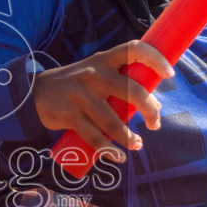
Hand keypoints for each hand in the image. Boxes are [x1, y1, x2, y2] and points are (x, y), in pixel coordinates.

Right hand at [33, 40, 172, 160]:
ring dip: (129, 137)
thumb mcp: (96, 73)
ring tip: (137, 144)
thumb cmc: (77, 84)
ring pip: (113, 120)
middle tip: (155, 124)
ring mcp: (81, 95)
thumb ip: (121, 84)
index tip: (170, 74)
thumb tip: (154, 107)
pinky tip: (117, 156)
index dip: (155, 59)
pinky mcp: (69, 115)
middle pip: (132, 90)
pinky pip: (94, 137)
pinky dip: (109, 151)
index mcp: (104, 60)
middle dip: (150, 110)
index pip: (134, 49)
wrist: (36, 93)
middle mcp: (94, 74)